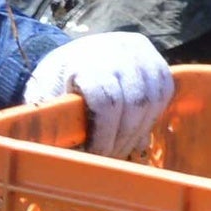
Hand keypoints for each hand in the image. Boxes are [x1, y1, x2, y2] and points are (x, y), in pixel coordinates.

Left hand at [22, 31, 174, 160]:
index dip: (104, 135)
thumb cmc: (57, 83)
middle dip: (124, 137)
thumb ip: (54, 123)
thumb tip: (68, 160)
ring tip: (124, 144)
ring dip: (140, 129)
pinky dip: (154, 113)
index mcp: (84, 61)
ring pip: (153, 98)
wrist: (72, 54)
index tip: (97, 154)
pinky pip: (165, 89)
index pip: (106, 101)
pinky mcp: (152, 55)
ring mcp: (137, 50)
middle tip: (112, 155)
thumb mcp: (45, 99)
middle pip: (134, 103)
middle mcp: (115, 50)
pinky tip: (138, 127)